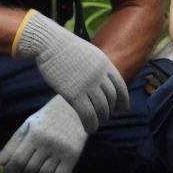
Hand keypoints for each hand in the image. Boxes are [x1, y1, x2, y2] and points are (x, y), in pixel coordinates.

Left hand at [0, 95, 88, 172]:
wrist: (77, 109)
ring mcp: (62, 150)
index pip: (17, 162)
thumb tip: (1, 164)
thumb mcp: (28, 125)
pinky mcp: (73, 156)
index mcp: (35, 134)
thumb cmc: (48, 118)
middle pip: (29, 172)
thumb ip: (13, 143)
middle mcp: (48, 143)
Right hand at [13, 11, 128, 132]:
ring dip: (101, 118)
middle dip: (111, 110)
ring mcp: (88, 85)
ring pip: (102, 108)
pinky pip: (88, 114)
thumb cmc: (66, 48)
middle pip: (112, 98)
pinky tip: (90, 129)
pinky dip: (91, 123)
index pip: (121, 86)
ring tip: (98, 123)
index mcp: (106, 65)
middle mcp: (100, 76)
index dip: (123, 100)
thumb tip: (102, 79)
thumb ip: (98, 67)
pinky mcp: (74, 94)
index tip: (123, 108)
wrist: (50, 44)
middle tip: (106, 117)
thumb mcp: (90, 54)